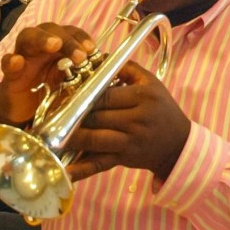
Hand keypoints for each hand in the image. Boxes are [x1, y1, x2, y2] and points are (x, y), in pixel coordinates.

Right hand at [0, 23, 96, 126]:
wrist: (26, 113)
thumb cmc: (51, 93)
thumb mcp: (72, 84)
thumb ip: (86, 75)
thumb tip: (109, 66)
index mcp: (59, 46)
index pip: (71, 32)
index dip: (81, 38)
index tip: (92, 49)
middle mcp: (41, 46)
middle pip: (51, 29)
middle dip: (67, 39)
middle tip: (79, 56)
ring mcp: (24, 57)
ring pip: (28, 36)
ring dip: (42, 39)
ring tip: (54, 46)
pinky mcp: (9, 75)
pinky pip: (7, 62)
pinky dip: (11, 60)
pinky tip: (17, 62)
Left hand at [65, 61, 190, 181]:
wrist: (178, 143)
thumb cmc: (162, 108)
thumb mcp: (152, 83)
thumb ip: (127, 68)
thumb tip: (99, 58)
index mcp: (143, 97)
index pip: (106, 94)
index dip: (84, 95)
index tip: (68, 93)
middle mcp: (137, 119)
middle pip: (97, 116)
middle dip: (73, 115)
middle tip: (53, 112)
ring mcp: (130, 141)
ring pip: (95, 139)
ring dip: (72, 138)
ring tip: (52, 135)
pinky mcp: (125, 159)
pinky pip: (100, 164)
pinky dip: (82, 169)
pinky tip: (65, 171)